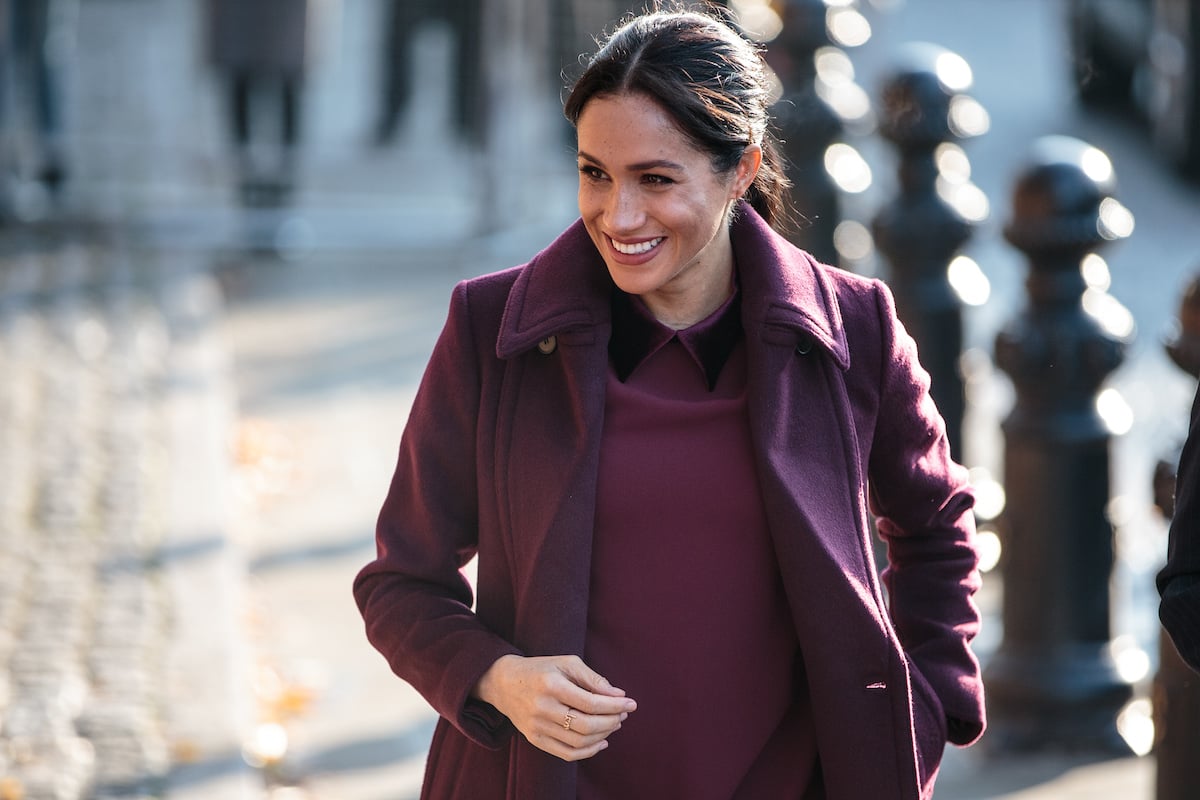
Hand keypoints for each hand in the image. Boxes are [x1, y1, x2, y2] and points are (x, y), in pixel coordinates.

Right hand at [473, 654, 636, 760]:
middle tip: (623, 714)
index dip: (615, 706)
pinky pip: (566, 754)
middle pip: (586, 725)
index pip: (590, 702)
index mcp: (551, 685)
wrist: (504, 683)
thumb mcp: (566, 663)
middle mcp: (542, 708)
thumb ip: (593, 679)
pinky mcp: (534, 739)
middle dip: (611, 721)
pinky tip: (601, 742)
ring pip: (578, 742)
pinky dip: (588, 752)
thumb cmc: (541, 669)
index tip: (631, 704)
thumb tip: (618, 695)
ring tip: (613, 724)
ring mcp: (536, 727)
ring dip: (603, 736)